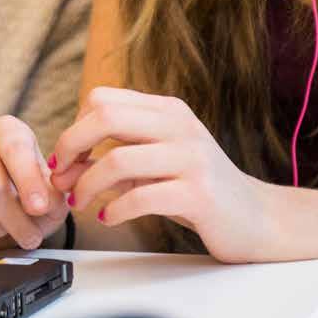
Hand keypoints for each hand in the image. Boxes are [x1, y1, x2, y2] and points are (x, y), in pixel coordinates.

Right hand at [0, 116, 68, 251]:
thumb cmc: (28, 191)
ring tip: (9, 232)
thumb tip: (44, 204)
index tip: (39, 208)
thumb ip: (52, 195)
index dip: (28, 181)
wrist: (2, 202)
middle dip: (15, 220)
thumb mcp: (50, 190)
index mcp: (5, 130)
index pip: (15, 148)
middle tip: (31, 236)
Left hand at [50, 87, 281, 263]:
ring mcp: (191, 157)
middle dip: (71, 146)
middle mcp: (179, 125)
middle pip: (105, 117)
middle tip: (61, 178)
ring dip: (87, 185)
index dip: (74, 128)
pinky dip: (115, 209)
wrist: (257, 218)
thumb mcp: (158, 160)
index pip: (103, 99)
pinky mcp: (199, 193)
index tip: (64, 159)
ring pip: (118, 160)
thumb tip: (66, 164)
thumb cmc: (198, 188)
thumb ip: (118, 154)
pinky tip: (109, 217)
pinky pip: (142, 197)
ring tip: (81, 203)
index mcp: (166, 110)